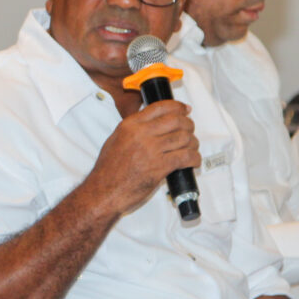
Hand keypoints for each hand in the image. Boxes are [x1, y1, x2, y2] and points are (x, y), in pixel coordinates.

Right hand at [88, 99, 200, 214]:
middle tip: (189, 131)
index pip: (160, 107)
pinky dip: (194, 158)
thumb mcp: (115, 140)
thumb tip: (152, 123)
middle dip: (188, 125)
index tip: (185, 109)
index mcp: (130, 125)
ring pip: (184, 138)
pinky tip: (193, 161)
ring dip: (193, 143)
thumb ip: (133, 129)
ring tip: (191, 148)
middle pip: (176, 120)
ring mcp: (151, 150)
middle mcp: (141, 134)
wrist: (104, 191)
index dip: (177, 107)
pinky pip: (186, 157)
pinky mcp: (160, 167)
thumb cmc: (107, 170)